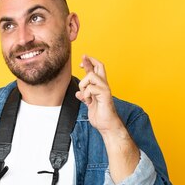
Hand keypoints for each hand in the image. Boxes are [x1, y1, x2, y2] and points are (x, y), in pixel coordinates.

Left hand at [76, 55, 139, 182]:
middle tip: (82, 60)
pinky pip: (90, 88)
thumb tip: (77, 94)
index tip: (83, 59)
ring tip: (86, 97)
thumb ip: (85, 97)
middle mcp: (104, 85)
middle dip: (89, 61)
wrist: (107, 126)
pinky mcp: (105, 94)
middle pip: (99, 66)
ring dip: (83, 86)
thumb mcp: (89, 104)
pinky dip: (86, 95)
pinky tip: (89, 102)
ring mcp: (105, 89)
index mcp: (100, 86)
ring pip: (91, 76)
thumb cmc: (100, 116)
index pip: (97, 70)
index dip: (90, 62)